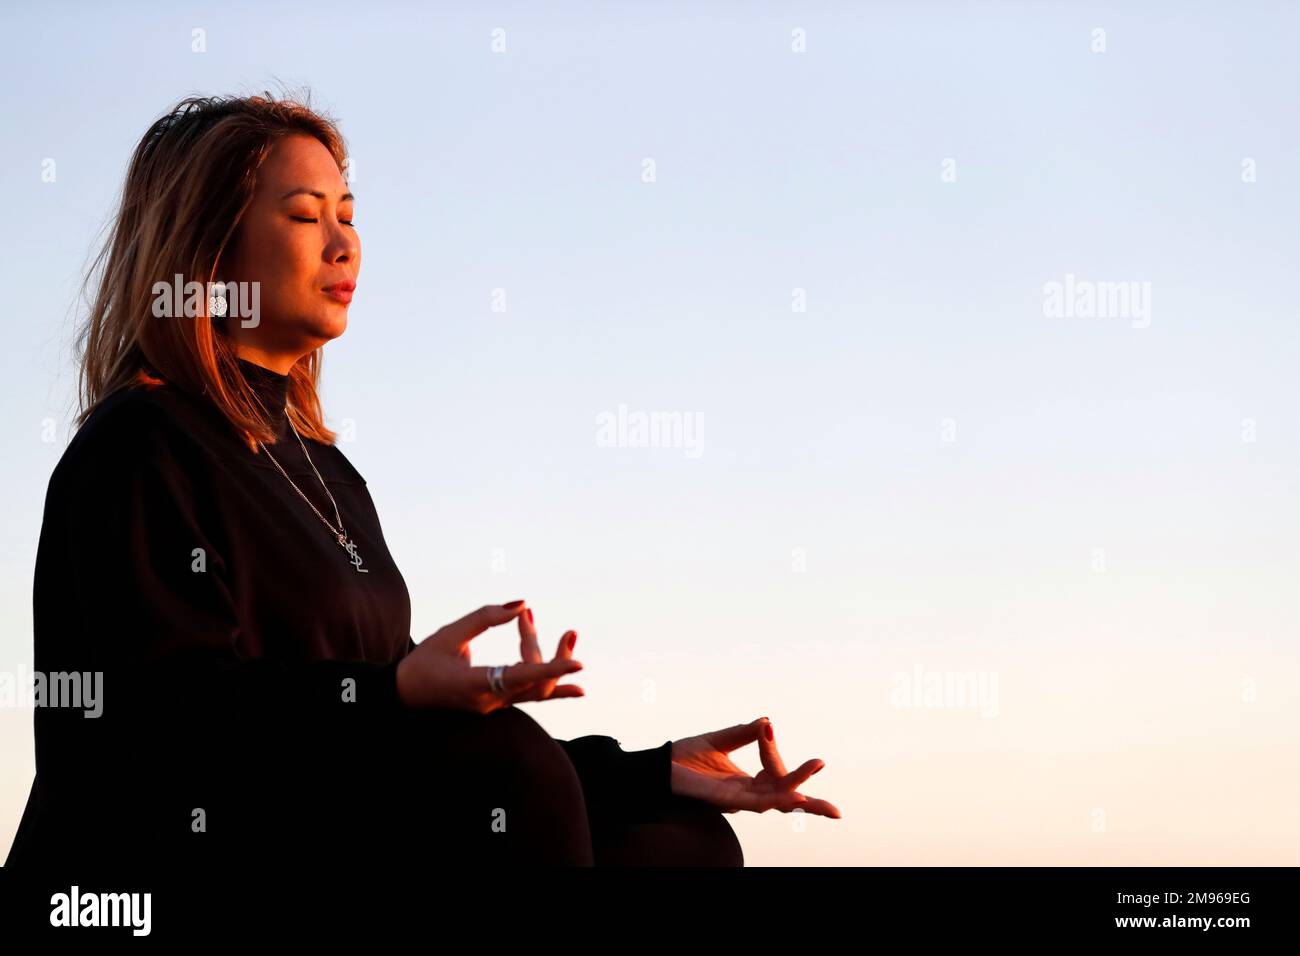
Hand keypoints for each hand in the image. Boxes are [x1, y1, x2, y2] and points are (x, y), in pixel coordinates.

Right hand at [395, 601, 583, 712]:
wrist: (405, 695)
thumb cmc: (424, 662)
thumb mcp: (449, 634)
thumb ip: (485, 618)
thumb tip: (521, 605)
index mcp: (474, 684)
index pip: (521, 678)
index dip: (551, 670)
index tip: (579, 665)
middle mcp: (489, 701)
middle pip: (535, 684)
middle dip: (557, 658)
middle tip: (572, 632)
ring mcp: (494, 706)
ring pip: (533, 688)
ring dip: (552, 663)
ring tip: (569, 635)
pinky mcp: (496, 704)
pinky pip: (527, 693)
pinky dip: (546, 678)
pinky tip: (575, 685)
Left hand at [668, 717, 841, 817]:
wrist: (655, 766)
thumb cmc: (683, 758)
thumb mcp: (719, 740)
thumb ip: (744, 733)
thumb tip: (768, 722)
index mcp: (746, 782)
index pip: (776, 773)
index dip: (775, 752)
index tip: (768, 727)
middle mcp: (745, 794)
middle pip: (785, 800)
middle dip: (812, 805)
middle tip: (837, 813)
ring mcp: (736, 799)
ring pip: (774, 801)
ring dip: (796, 796)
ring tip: (816, 801)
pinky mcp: (724, 799)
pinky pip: (755, 802)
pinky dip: (775, 799)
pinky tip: (793, 797)